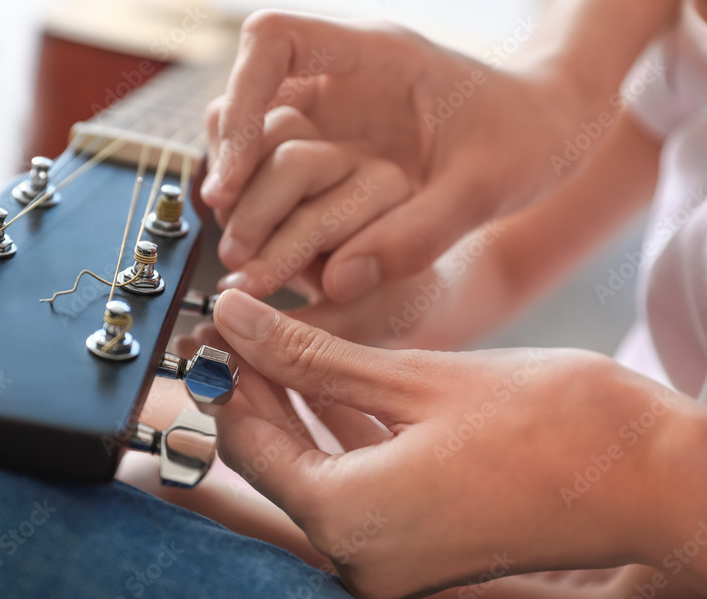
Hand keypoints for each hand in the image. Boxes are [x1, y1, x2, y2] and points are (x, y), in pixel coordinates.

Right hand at [202, 10, 579, 301]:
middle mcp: (340, 76)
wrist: (549, 130)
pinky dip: (262, 201)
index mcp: (375, 55)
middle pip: (243, 93)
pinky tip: (272, 244)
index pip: (273, 39)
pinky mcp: (330, 143)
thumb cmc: (529, 139)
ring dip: (239, 184)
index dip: (241, 99)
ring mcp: (331, 109)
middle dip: (229, 158)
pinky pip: (272, 164)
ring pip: (247, 130)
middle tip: (230, 221)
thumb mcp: (487, 189)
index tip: (236, 174)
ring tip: (245, 245)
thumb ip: (419, 235)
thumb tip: (338, 282)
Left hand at [206, 289, 704, 597]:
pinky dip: (341, 433)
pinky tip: (329, 381)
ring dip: (296, 407)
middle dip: (256, 390)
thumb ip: (313, 357)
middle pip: (277, 460)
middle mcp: (364, 556)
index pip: (248, 444)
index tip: (218, 325)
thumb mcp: (417, 378)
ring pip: (316, 468)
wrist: (662, 479)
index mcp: (351, 520)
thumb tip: (237, 322)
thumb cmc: (558, 428)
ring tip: (277, 340)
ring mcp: (395, 557)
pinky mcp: (424, 543)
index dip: (225, 378)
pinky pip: (359, 483)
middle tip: (242, 325)